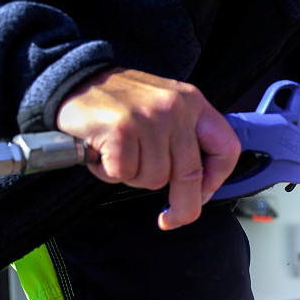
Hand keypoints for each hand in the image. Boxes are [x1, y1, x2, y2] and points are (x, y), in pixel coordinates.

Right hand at [55, 68, 241, 229]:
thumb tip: (199, 188)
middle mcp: (175, 108)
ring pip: (154, 178)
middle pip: (191, 175)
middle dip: (182, 206)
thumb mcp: (163, 108)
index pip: (226, 148)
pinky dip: (109, 173)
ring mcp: (148, 119)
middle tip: (171, 219)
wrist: (73, 80)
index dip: (218, 180)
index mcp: (192, 102)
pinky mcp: (120, 130)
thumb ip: (184, 139)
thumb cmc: (120, 103)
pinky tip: (102, 153)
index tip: (202, 195)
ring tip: (120, 154)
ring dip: (134, 177)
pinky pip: (124, 174)